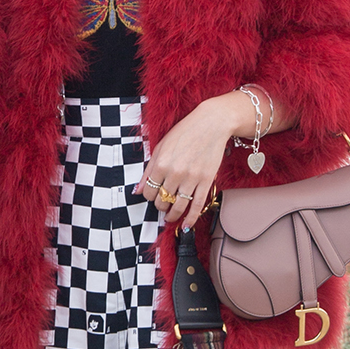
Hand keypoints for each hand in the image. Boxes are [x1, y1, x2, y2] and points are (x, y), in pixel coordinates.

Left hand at [137, 93, 245, 229]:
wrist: (211, 123)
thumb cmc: (185, 132)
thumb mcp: (160, 147)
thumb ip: (148, 170)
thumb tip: (137, 190)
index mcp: (161, 164)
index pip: (148, 192)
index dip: (149, 196)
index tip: (153, 195)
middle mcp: (175, 173)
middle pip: (162, 201)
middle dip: (160, 205)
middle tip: (163, 204)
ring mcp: (191, 178)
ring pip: (178, 206)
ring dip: (172, 215)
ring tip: (171, 217)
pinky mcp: (206, 181)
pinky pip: (197, 205)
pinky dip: (191, 218)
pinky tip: (186, 225)